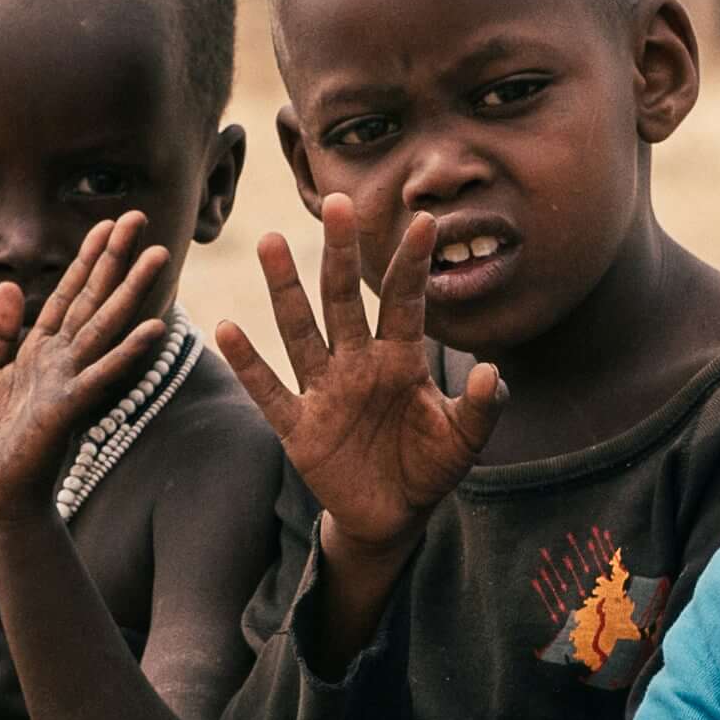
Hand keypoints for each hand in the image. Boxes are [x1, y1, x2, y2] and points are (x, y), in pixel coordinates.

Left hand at [0, 216, 179, 526]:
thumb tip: (5, 285)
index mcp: (42, 351)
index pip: (69, 294)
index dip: (88, 258)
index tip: (108, 224)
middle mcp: (63, 361)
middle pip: (94, 299)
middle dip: (116, 259)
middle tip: (139, 218)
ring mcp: (70, 382)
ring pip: (105, 327)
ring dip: (133, 291)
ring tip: (158, 255)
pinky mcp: (68, 409)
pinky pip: (102, 374)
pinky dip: (127, 351)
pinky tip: (153, 326)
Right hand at [213, 196, 507, 570]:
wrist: (393, 516)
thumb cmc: (429, 466)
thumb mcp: (464, 440)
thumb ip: (482, 407)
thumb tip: (492, 370)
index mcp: (401, 359)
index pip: (405, 302)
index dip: (413, 265)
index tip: (426, 221)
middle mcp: (359, 364)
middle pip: (345, 299)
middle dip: (341, 254)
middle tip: (337, 203)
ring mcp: (325, 391)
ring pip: (302, 330)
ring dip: (286, 290)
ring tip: (271, 242)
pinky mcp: (299, 427)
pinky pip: (270, 389)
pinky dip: (249, 363)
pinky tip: (227, 328)